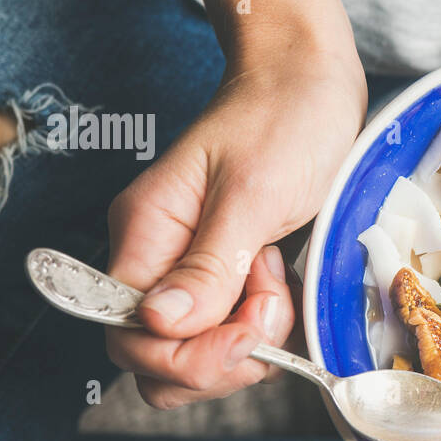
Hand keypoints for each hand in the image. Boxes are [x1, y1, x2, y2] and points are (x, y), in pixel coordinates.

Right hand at [106, 50, 366, 407]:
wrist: (311, 80)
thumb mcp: (251, 193)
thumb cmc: (283, 118)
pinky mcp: (232, 277)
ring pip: (200, 354)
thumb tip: (159, 325)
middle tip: (272, 302)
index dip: (189, 354)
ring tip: (281, 281)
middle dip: (222, 355)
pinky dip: (268, 329)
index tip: (251, 324)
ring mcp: (195, 271)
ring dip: (251, 342)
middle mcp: (159, 260)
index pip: (129, 336)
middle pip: (159, 359)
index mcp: (146, 235)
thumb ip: (208, 265)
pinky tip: (290, 287)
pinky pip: (235, 333)